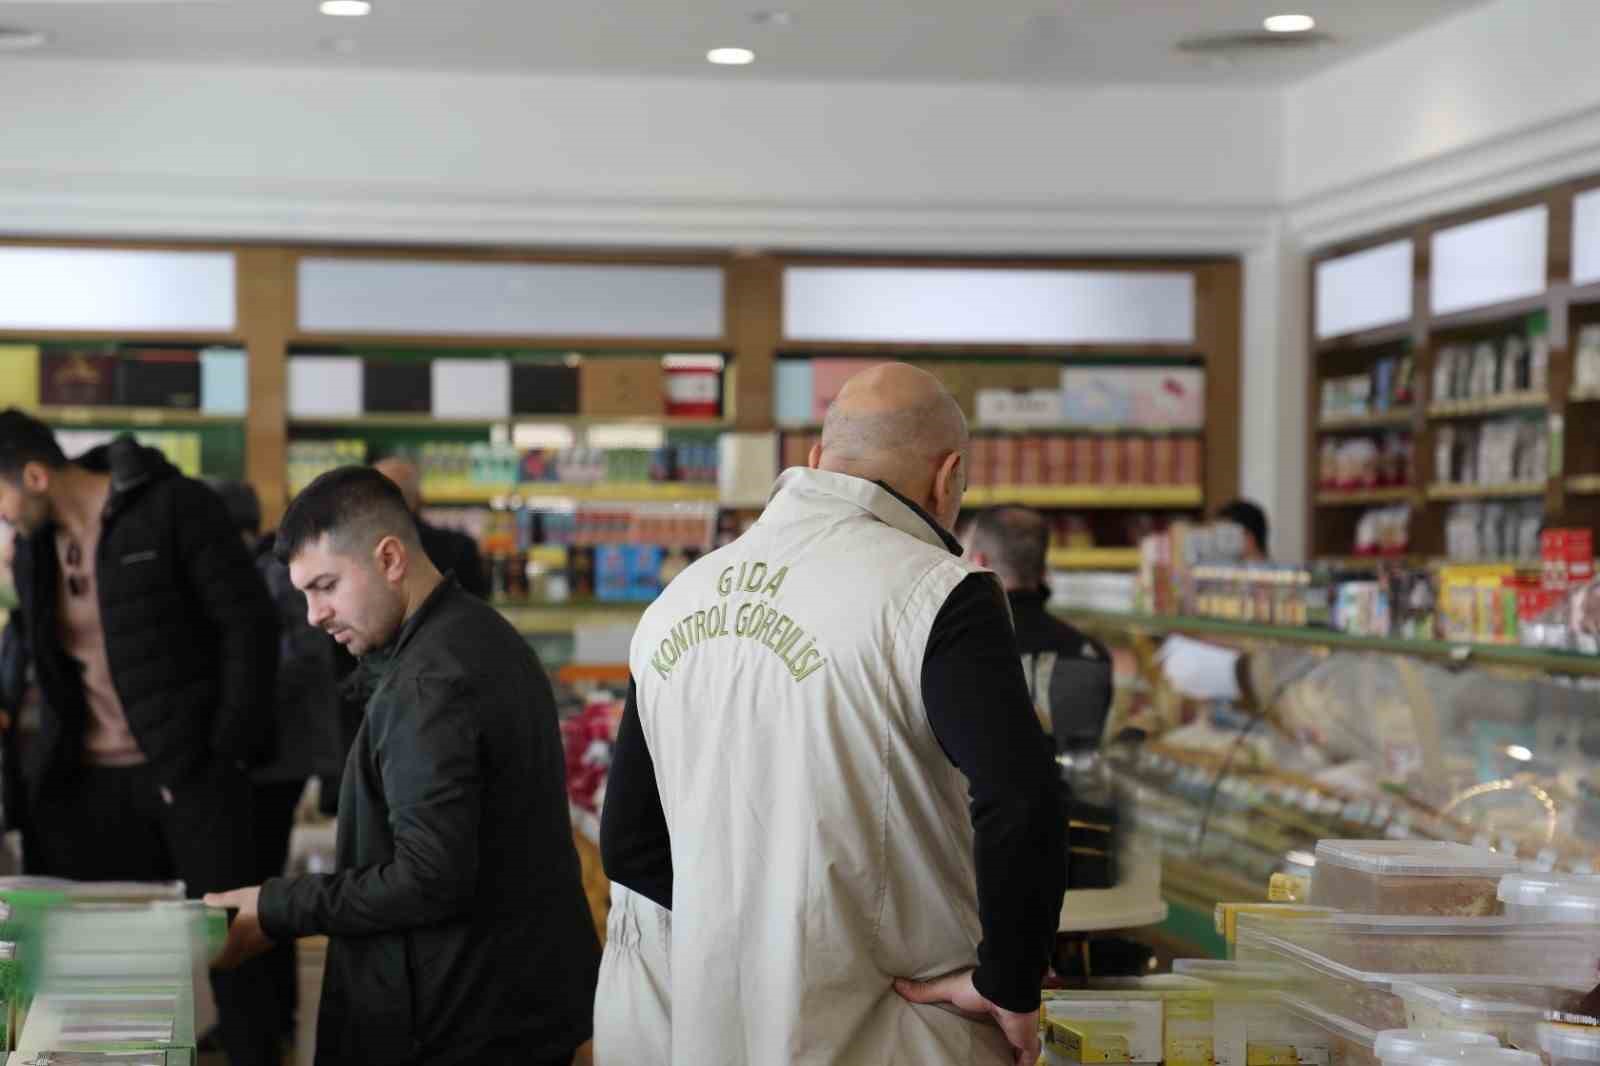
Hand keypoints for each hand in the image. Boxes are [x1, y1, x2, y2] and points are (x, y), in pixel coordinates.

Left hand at [202, 886, 273, 969]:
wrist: (291, 905)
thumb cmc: (263, 902)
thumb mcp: (241, 897)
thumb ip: (223, 900)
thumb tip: (206, 898)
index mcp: (236, 939)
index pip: (220, 960)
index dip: (212, 962)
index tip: (206, 958)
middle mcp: (247, 947)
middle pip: (231, 962)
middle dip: (222, 959)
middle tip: (214, 951)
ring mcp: (259, 946)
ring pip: (243, 956)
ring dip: (235, 953)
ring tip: (229, 942)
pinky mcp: (269, 942)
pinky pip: (253, 950)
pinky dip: (247, 947)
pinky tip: (247, 936)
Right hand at [894, 969, 1039, 1065]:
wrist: (1002, 988)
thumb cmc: (976, 987)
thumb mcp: (946, 989)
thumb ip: (925, 991)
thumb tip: (896, 984)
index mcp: (989, 1007)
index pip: (988, 1022)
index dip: (985, 1029)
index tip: (977, 1039)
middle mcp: (1004, 1020)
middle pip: (1002, 1038)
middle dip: (997, 1047)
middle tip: (984, 1057)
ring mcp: (1016, 1032)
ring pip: (1016, 1050)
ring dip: (1009, 1058)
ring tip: (996, 1064)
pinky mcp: (1025, 1043)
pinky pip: (1028, 1060)